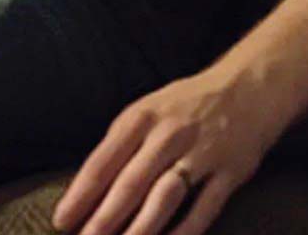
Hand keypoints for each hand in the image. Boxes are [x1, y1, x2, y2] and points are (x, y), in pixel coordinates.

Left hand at [52, 68, 278, 234]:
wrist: (246, 88)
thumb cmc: (185, 105)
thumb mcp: (147, 110)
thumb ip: (122, 144)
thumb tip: (89, 186)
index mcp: (141, 117)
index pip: (103, 161)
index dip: (81, 194)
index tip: (62, 220)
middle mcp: (167, 134)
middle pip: (130, 183)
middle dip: (104, 219)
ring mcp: (200, 154)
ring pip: (163, 198)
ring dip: (140, 230)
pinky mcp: (229, 172)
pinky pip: (203, 209)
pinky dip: (184, 233)